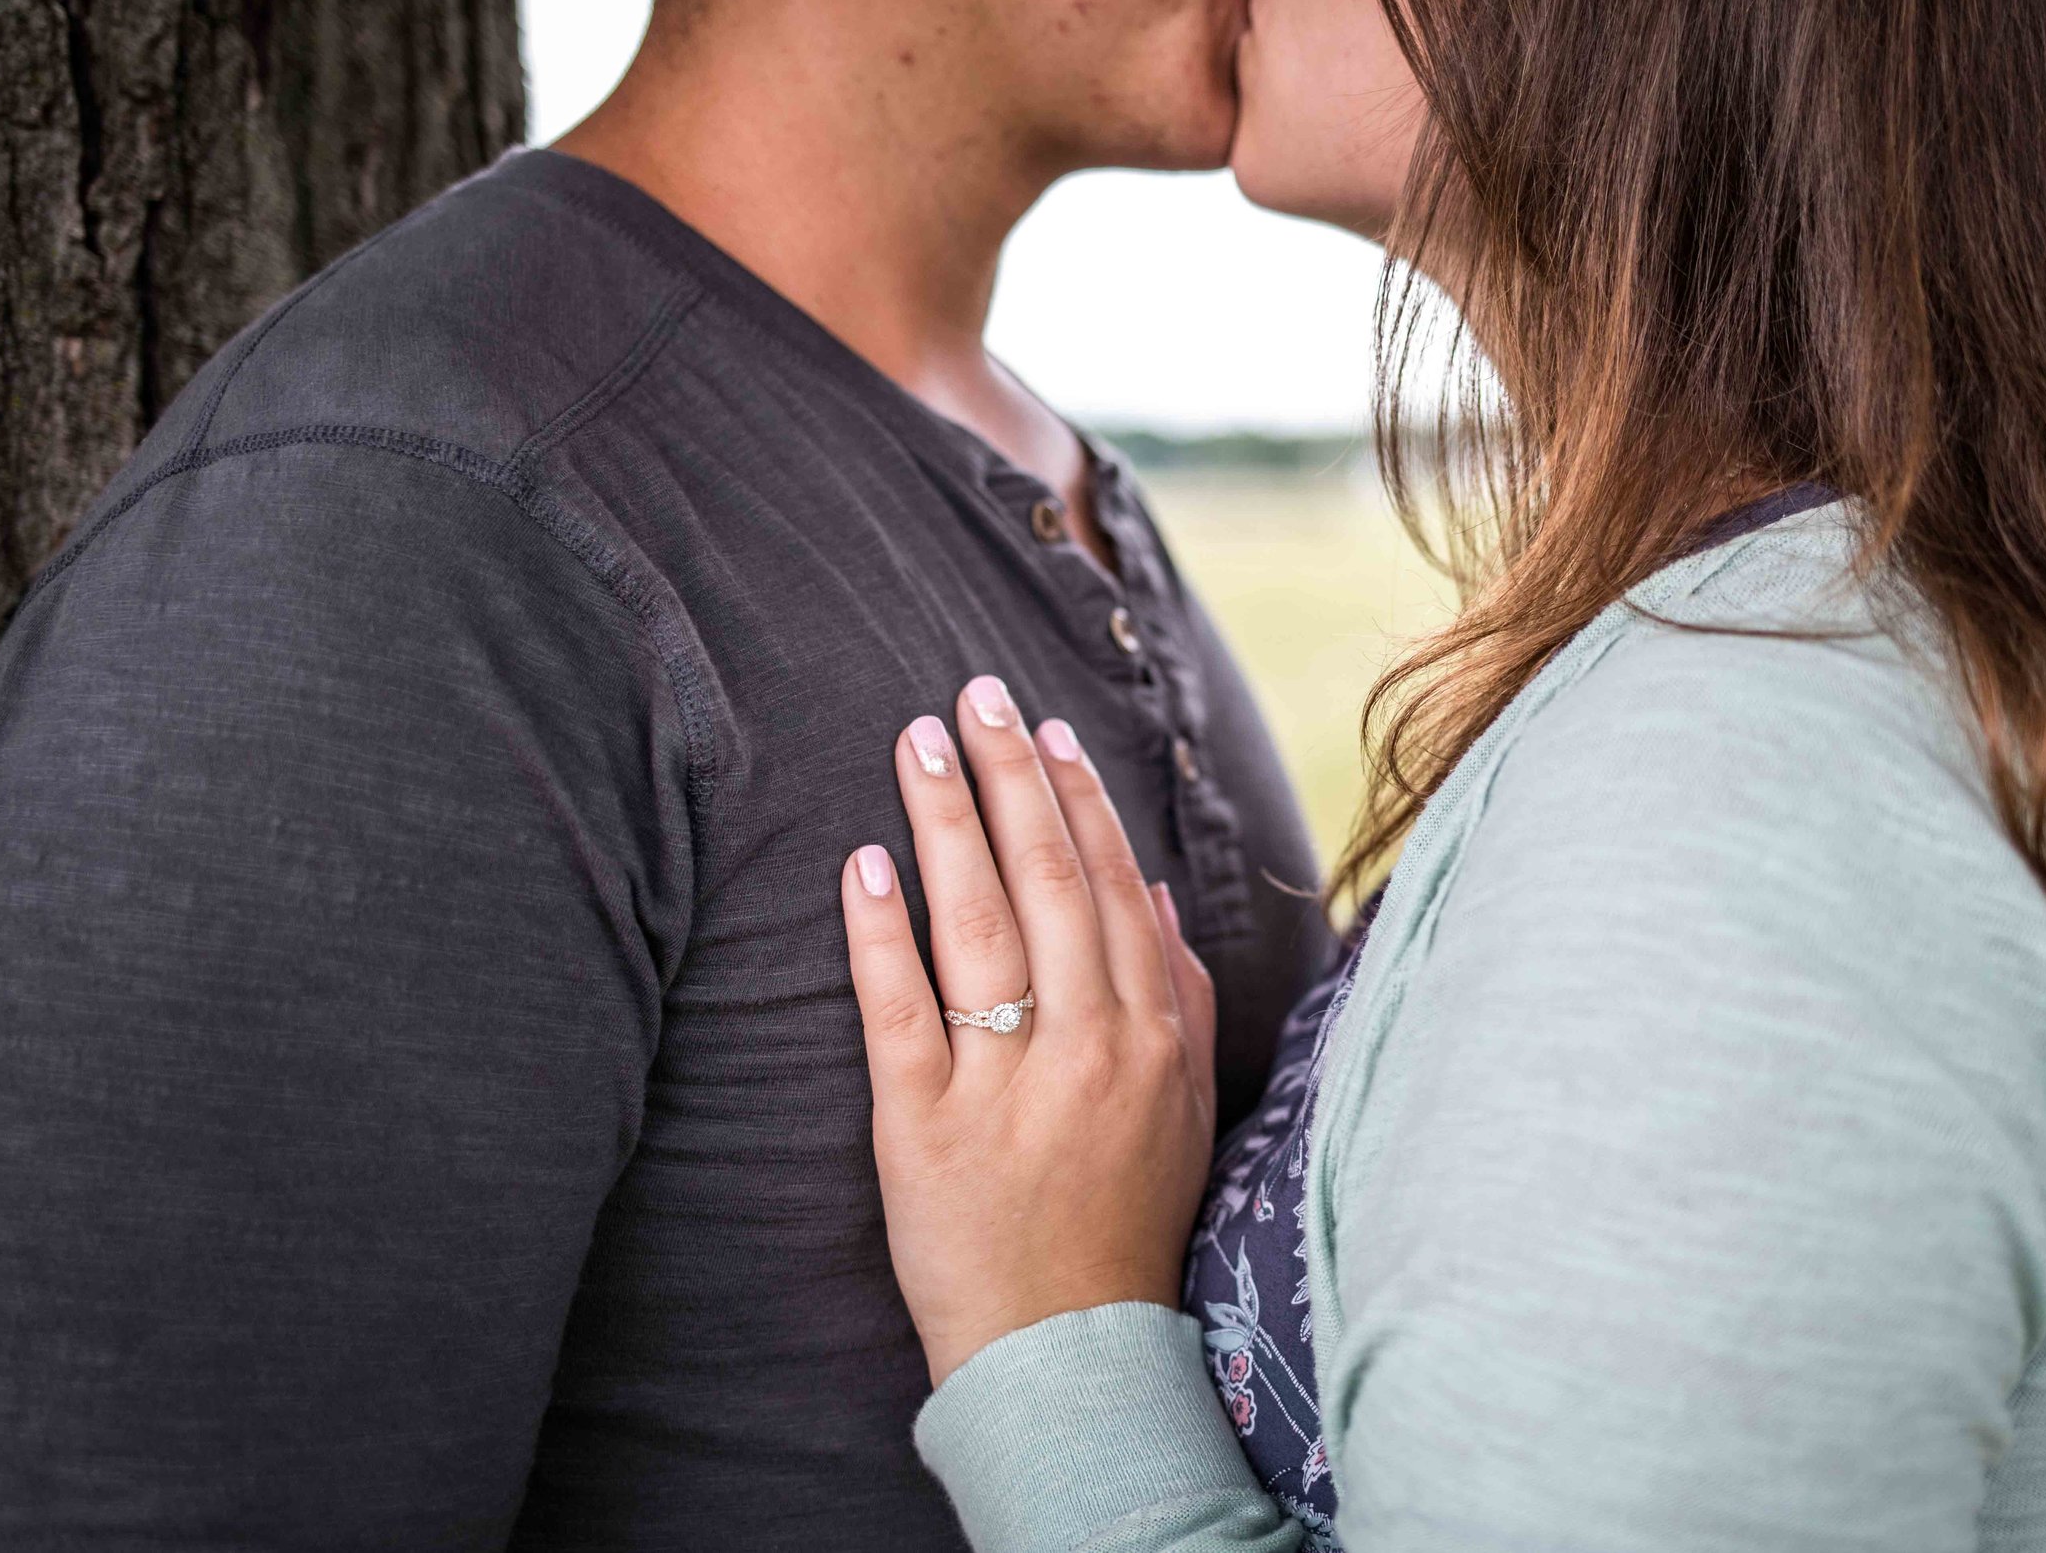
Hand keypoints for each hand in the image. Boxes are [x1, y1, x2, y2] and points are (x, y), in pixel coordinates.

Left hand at [840, 675, 1218, 1386]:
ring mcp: (1005, 1083)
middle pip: (1048, 879)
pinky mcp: (922, 1126)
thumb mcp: (1182, 1109)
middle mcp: (1087, 1046)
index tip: (1047, 729)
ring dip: (946, 818)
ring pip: (978, 921)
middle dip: (1010, 774)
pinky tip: (863, 862)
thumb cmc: (1124, 1226)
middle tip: (976, 692)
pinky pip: (901, 1008)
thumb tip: (1155, 896)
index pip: (1111, 886)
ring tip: (915, 739)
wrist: (1069, 1353)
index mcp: (1149, 1035)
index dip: (1078, 798)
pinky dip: (881, 929)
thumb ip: (1175, 997)